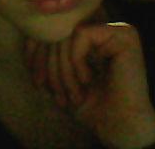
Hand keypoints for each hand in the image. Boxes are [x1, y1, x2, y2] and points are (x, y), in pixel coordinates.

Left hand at [25, 23, 154, 148]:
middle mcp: (105, 28)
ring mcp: (117, 29)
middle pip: (59, 33)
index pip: (54, 32)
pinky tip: (88, 80)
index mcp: (92, 37)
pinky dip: (77, 60)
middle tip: (60, 96)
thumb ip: (47, 56)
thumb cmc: (92, 106)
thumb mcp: (60, 77)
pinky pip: (82, 34)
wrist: (120, 127)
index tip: (38, 83)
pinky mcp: (125, 34)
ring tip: (74, 93)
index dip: (38, 55)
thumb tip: (29, 36)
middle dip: (51, 68)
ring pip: (68, 34)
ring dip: (64, 69)